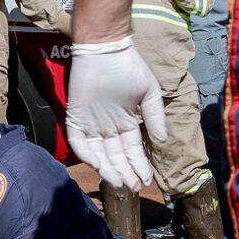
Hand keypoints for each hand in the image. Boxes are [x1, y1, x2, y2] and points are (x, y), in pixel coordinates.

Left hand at [65, 36, 164, 189]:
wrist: (106, 50)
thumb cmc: (130, 67)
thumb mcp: (150, 93)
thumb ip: (155, 117)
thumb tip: (163, 141)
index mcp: (125, 122)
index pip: (132, 151)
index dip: (139, 166)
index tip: (147, 180)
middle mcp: (107, 127)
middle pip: (116, 157)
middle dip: (125, 173)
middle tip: (133, 188)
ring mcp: (91, 124)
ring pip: (99, 154)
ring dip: (109, 169)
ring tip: (120, 182)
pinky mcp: (75, 118)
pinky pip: (79, 142)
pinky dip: (88, 154)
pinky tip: (99, 165)